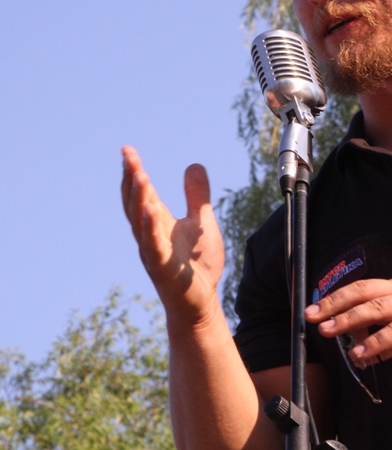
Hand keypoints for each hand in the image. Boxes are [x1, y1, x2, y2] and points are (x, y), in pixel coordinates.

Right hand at [121, 145, 224, 326]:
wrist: (201, 303)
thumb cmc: (196, 266)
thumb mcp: (201, 222)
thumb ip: (196, 196)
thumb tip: (194, 164)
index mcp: (157, 224)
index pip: (142, 194)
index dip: (134, 172)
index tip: (127, 150)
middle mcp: (150, 236)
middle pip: (135, 203)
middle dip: (131, 179)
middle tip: (128, 156)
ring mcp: (153, 253)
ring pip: (140, 222)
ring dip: (139, 198)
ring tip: (139, 174)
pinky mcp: (163, 269)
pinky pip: (153, 247)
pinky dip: (150, 228)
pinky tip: (150, 211)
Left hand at [304, 276, 391, 363]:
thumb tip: (367, 352)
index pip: (364, 288)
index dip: (338, 297)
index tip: (316, 308)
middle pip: (363, 292)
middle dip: (334, 303)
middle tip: (309, 316)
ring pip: (377, 308)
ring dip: (348, 320)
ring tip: (326, 331)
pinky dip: (376, 341)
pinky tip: (360, 352)